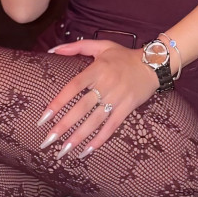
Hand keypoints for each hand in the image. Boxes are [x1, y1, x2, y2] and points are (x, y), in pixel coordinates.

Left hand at [37, 40, 159, 158]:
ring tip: (63, 151)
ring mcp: (117, 98)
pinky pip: (112, 127)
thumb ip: (76, 47)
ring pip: (94, 121)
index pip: (73, 87)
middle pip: (81, 108)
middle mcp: (106, 84)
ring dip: (78, 137)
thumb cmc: (123, 55)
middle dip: (63, 126)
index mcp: (97, 69)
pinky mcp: (127, 108)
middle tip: (47, 141)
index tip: (44, 117)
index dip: (58, 102)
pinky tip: (87, 151)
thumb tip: (53, 51)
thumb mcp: (102, 45)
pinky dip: (100, 140)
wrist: (153, 64)